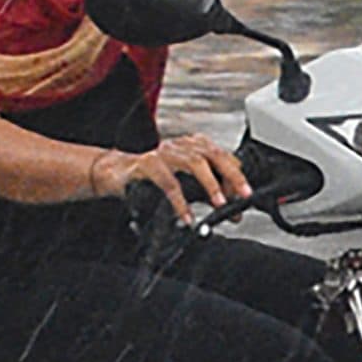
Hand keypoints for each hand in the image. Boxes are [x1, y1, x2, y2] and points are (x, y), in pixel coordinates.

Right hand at [97, 134, 248, 223]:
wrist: (116, 174)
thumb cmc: (151, 178)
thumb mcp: (185, 184)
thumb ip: (207, 194)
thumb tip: (233, 212)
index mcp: (193, 146)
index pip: (223, 156)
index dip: (236, 175)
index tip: (245, 196)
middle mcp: (181, 145)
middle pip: (214, 154)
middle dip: (232, 175)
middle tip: (243, 195)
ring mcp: (163, 153)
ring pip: (194, 162)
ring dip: (210, 184)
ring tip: (220, 205)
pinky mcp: (146, 164)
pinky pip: (168, 182)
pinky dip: (180, 201)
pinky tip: (187, 216)